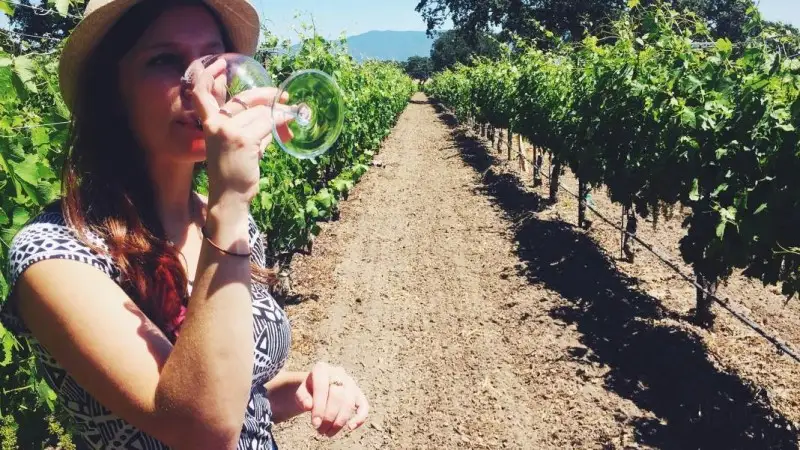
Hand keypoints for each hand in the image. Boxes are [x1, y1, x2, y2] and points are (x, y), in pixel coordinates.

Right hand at [189, 57, 292, 205]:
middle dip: (268, 96)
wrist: (228, 198)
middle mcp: (216, 124)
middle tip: (284, 97)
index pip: (202, 94)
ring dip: (277, 121)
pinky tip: (284, 132)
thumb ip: (248, 126)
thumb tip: (275, 113)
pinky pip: (268, 125)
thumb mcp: (235, 144)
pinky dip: (280, 126)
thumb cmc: (232, 173)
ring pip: (262, 114)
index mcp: (209, 124)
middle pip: (245, 101)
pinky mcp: (243, 139)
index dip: (208, 77)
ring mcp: (229, 131)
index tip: (220, 64)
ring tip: (284, 129)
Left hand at [294, 362, 368, 436]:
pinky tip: (350, 428)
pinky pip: (364, 406)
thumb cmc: (309, 391)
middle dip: (329, 417)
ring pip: (349, 403)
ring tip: (328, 433)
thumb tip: (309, 406)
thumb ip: (302, 398)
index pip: (322, 387)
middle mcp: (339, 373)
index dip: (319, 407)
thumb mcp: (301, 392)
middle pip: (337, 396)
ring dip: (339, 421)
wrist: (318, 387)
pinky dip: (360, 418)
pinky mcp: (359, 393)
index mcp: (322, 369)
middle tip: (320, 431)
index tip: (315, 424)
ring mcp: (351, 382)